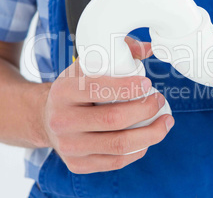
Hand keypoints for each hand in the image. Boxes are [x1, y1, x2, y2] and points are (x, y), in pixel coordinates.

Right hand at [40, 37, 173, 173]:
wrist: (47, 118)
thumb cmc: (74, 90)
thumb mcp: (86, 67)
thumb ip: (115, 53)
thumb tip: (148, 48)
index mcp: (63, 91)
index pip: (98, 89)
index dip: (127, 87)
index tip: (148, 84)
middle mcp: (62, 121)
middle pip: (113, 119)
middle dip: (145, 110)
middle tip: (159, 100)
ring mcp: (69, 147)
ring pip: (118, 145)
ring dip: (150, 134)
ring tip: (165, 122)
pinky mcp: (77, 165)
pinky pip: (115, 162)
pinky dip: (138, 150)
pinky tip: (149, 138)